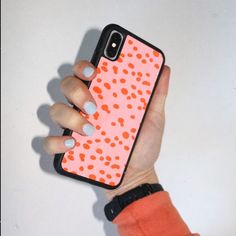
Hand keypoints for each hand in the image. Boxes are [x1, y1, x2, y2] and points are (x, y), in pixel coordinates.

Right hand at [43, 60, 169, 199]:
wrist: (137, 174)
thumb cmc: (143, 145)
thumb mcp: (154, 118)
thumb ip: (157, 94)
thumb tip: (164, 70)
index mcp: (104, 98)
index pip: (86, 73)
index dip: (84, 66)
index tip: (94, 71)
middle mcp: (86, 109)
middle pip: (67, 86)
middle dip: (76, 91)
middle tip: (94, 106)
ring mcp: (75, 128)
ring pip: (55, 110)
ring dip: (69, 117)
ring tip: (90, 130)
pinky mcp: (69, 149)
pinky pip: (50, 142)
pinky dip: (56, 142)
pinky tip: (72, 144)